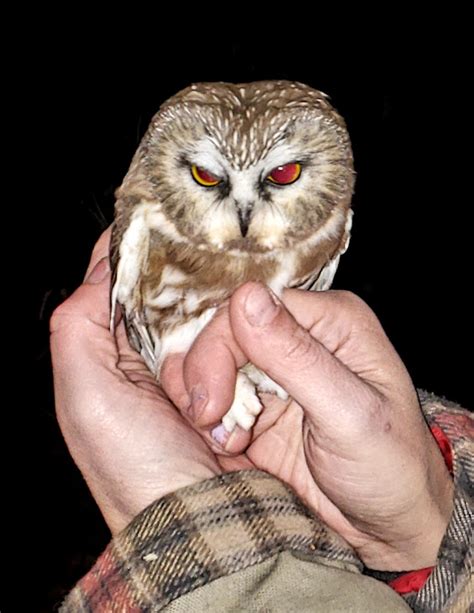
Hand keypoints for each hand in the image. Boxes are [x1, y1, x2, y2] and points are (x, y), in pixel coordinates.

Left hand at [50, 229, 221, 534]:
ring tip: (232, 295)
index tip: (167, 213)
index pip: (119, 282)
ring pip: (205, 310)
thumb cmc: (138, 467)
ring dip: (216, 308)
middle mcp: (149, 356)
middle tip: (211, 249)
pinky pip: (236, 337)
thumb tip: (101, 268)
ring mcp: (193, 368)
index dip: (139, 248)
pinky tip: (250, 320)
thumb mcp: (85, 396)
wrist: (201, 524)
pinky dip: (242, 330)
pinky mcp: (231, 381)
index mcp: (109, 352)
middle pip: (167, 291)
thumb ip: (79, 326)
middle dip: (186, 275)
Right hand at [163, 283, 453, 570]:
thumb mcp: (349, 414)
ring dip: (203, 402)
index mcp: (330, 321)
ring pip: (209, 363)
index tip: (212, 404)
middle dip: (207, 379)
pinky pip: (211, 396)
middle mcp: (300, 337)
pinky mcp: (258, 405)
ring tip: (227, 441)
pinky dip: (207, 420)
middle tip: (211, 424)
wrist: (391, 524)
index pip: (251, 307)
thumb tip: (246, 297)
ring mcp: (275, 372)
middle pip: (223, 332)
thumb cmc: (390, 469)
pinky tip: (229, 446)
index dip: (220, 348)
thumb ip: (296, 356)